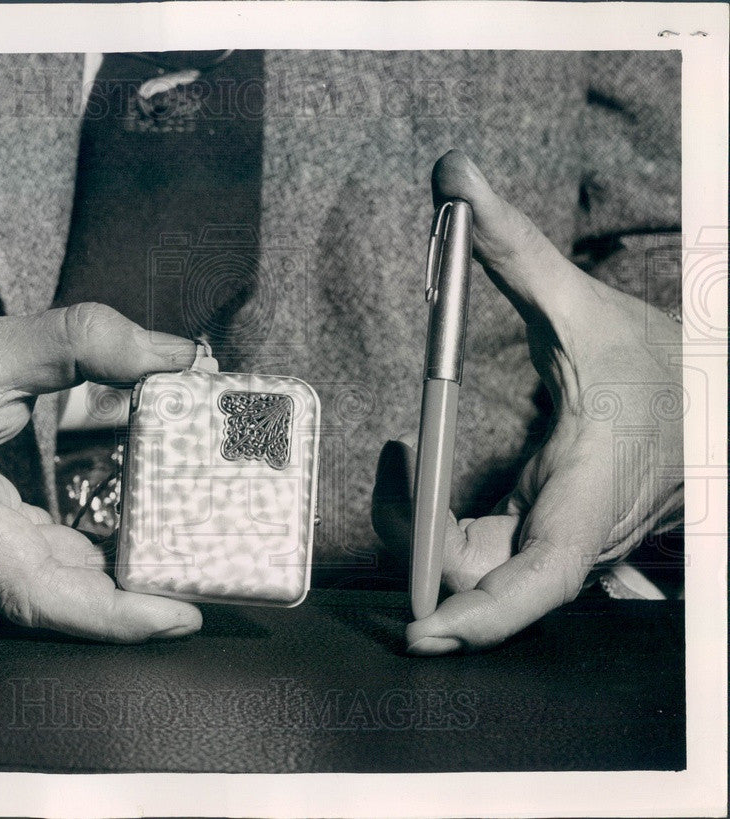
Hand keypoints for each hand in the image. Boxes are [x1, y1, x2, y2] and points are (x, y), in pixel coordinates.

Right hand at [0, 304, 202, 641]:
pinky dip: (79, 570)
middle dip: (127, 607)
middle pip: (44, 602)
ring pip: (39, 595)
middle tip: (201, 591)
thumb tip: (179, 356)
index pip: (29, 587)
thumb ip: (86, 340)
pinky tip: (123, 556)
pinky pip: (26, 577)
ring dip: (108, 590)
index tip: (179, 616)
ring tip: (176, 573)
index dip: (109, 615)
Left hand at [372, 151, 682, 654]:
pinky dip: (455, 545)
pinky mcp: (553, 534)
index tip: (427, 631)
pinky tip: (426, 505)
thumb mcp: (579, 303)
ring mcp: (564, 540)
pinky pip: (495, 562)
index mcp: (590, 488)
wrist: (704, 389)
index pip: (542, 576)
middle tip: (387, 477)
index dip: (488, 615)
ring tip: (398, 464)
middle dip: (421, 546)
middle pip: (487, 576)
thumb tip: (455, 172)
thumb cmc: (651, 358)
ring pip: (482, 570)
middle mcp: (576, 529)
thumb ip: (513, 244)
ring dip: (429, 533)